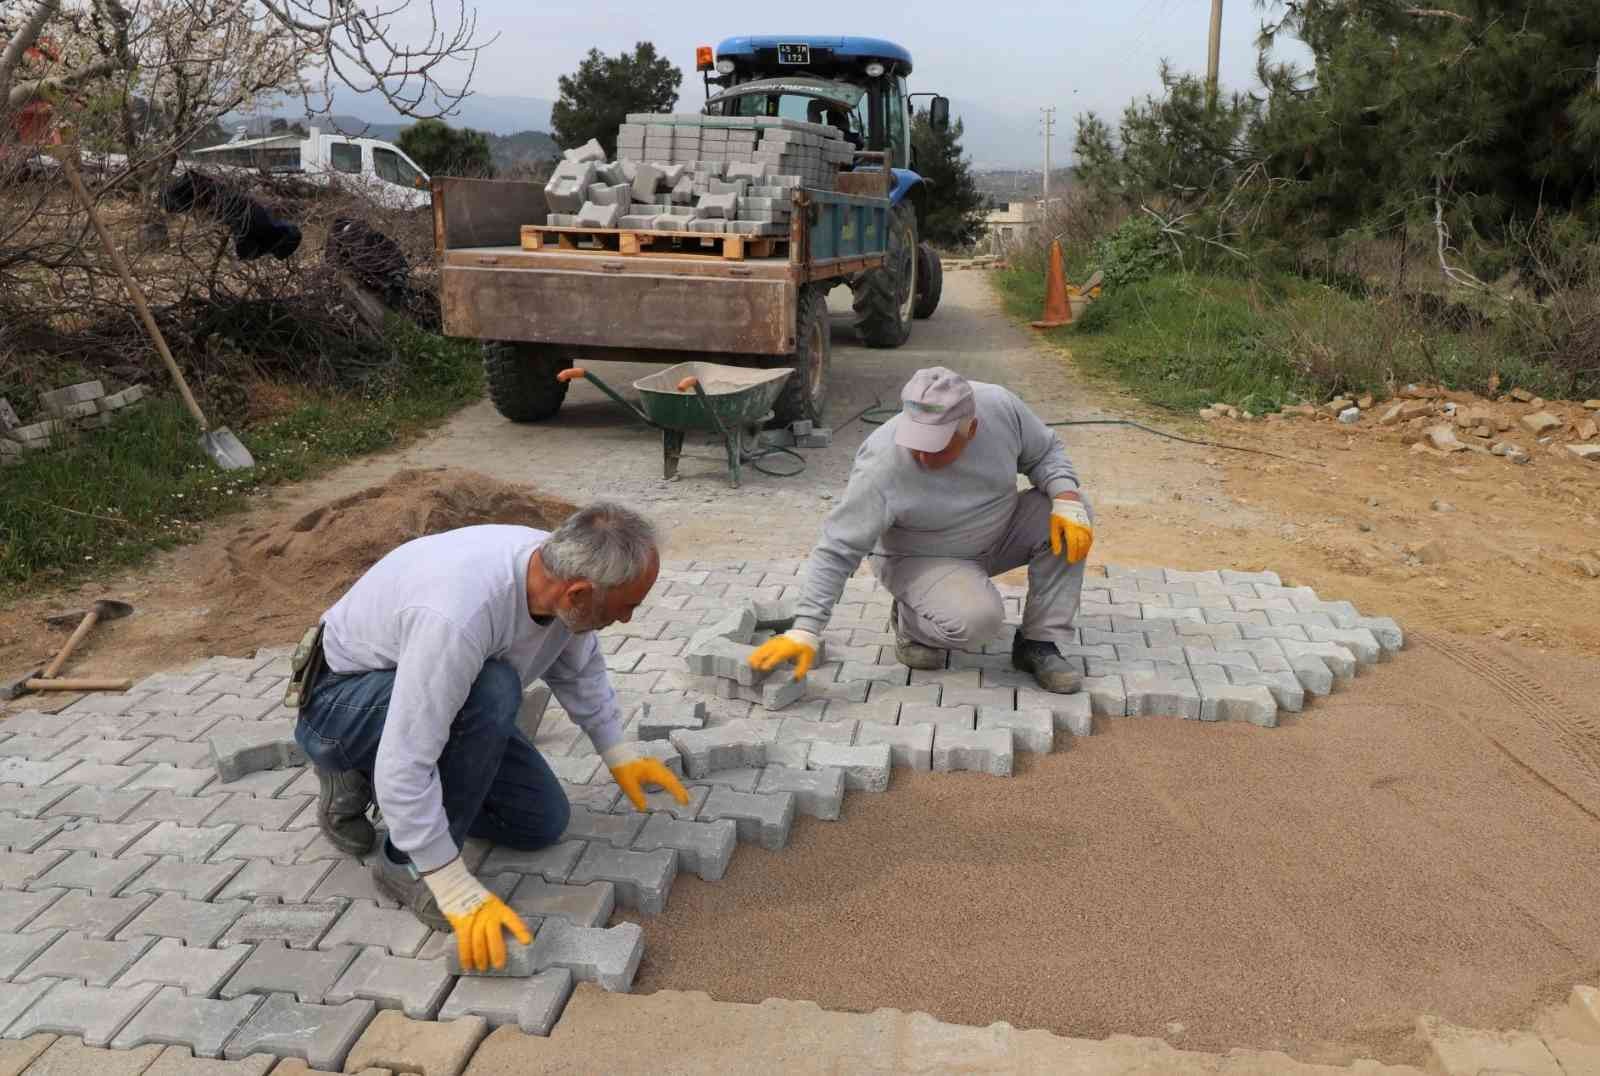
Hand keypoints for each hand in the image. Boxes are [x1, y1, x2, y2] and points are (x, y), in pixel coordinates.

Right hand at [422, 857, 531, 971]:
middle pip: (494, 936)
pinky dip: (465, 956)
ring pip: (479, 942)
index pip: (512, 919)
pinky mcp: (461, 924)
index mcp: (499, 908)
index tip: (527, 941)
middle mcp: (488, 914)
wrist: (458, 888)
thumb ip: (497, 917)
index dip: (520, 930)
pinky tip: (467, 965)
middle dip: (497, 952)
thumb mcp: (492, 904)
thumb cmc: (477, 899)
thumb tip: (503, 937)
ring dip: (481, 957)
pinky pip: (464, 943)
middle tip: (499, 965)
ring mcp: (474, 919)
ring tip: (482, 968)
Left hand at [603, 744, 689, 811]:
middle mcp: (657, 767)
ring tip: (682, 795)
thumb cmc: (622, 768)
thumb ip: (636, 796)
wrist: (618, 754)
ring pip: (670, 776)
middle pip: (673, 779)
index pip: (670, 783)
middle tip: (687, 801)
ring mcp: (655, 765)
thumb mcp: (627, 785)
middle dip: (680, 790)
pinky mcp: (652, 765)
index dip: (679, 793)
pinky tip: (669, 785)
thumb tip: (643, 808)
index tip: (685, 801)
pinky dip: (670, 781)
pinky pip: (665, 774)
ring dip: (676, 785)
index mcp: (653, 772)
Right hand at [748, 629, 819, 680]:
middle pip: (767, 652)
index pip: (777, 656)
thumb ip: (801, 670)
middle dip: (759, 659)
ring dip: (756, 655)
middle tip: (753, 667)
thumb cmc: (805, 647)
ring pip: (763, 648)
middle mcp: (779, 645)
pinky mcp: (773, 640)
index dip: (770, 662)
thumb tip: (796, 679)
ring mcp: (775, 642)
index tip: (763, 668)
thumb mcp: (807, 659)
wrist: (804, 632)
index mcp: (787, 650)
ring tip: (749, 662)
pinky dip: (757, 651)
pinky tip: (753, 655)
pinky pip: (763, 645)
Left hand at [1050, 497, 1093, 563]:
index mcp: (1070, 527)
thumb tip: (1056, 553)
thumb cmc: (1059, 514)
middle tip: (1073, 561)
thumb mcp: (1054, 526)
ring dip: (1083, 551)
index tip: (1069, 560)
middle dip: (1077, 554)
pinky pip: (1090, 538)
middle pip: (1081, 544)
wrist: (1069, 501)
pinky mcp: (1088, 525)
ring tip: (1079, 558)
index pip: (1072, 544)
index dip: (1072, 553)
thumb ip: (1055, 540)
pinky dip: (1088, 545)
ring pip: (1087, 542)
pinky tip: (1085, 550)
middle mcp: (1079, 527)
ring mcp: (1085, 526)